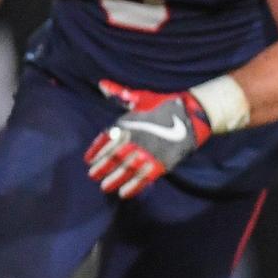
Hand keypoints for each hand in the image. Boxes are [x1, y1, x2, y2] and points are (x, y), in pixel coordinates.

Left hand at [83, 79, 210, 198]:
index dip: (96, 149)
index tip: (87, 160)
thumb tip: (101, 84)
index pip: (106, 138)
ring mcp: (148, 151)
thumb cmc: (161, 104)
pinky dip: (134, 186)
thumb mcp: (139, 98)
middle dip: (102, 166)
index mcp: (127, 123)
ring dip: (114, 178)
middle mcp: (135, 138)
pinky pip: (145, 177)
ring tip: (104, 187)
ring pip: (127, 169)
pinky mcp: (162, 162)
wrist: (190, 113)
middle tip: (92, 176)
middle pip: (114, 156)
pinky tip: (124, 193)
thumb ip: (119, 94)